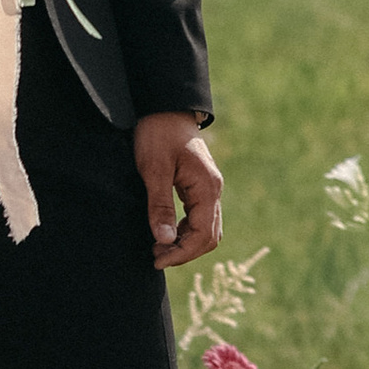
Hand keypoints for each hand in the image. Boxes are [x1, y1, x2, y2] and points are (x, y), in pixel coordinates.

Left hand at [135, 112, 220, 269]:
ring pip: (206, 229)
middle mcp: (213, 190)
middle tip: (156, 256)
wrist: (165, 108)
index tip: (157, 260)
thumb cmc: (159, 135)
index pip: (202, 235)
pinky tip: (166, 231)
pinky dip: (185, 231)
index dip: (181, 254)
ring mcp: (209, 188)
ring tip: (158, 247)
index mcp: (207, 188)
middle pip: (209, 236)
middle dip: (184, 252)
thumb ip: (160, 206)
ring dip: (185, 243)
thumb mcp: (154, 171)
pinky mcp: (200, 186)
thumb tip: (164, 241)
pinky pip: (200, 217)